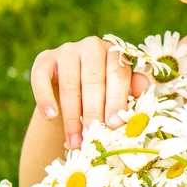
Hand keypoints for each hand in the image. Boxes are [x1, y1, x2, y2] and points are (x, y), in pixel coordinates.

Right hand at [30, 36, 149, 148]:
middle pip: (93, 81)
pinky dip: (45, 97)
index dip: (117, 100)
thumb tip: (145, 87)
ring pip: (69, 84)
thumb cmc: (105, 89)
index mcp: (116, 52)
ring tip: (75, 140)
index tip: (114, 124)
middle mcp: (93, 46)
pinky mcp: (45, 58)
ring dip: (72, 116)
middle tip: (94, 136)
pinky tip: (50, 116)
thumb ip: (133, 88)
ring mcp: (68, 50)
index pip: (118, 74)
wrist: (75, 85)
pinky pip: (40, 77)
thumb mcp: (121, 88)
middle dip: (94, 112)